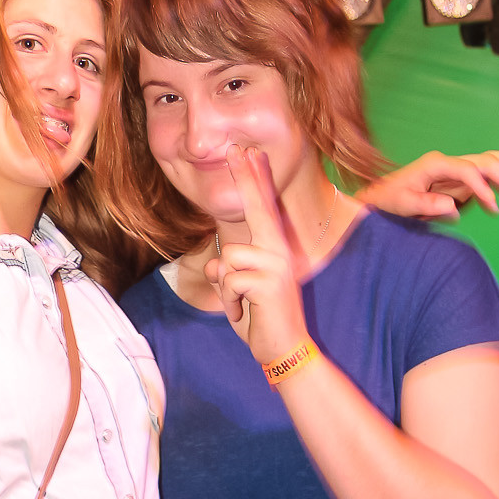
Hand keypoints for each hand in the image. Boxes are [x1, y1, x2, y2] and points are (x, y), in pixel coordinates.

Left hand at [203, 147, 308, 366]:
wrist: (285, 350)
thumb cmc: (262, 320)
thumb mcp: (240, 292)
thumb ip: (228, 272)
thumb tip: (213, 263)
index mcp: (275, 249)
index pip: (263, 209)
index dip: (255, 180)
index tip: (248, 152)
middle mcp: (280, 251)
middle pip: (258, 208)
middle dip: (245, 178)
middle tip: (234, 148)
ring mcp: (277, 265)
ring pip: (228, 258)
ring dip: (225, 287)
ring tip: (240, 305)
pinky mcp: (269, 283)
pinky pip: (229, 280)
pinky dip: (228, 302)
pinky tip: (243, 314)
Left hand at [358, 150, 498, 220]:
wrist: (379, 197)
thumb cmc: (388, 201)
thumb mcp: (403, 205)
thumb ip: (427, 204)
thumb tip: (454, 208)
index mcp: (436, 164)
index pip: (468, 171)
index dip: (483, 188)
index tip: (495, 208)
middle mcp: (449, 162)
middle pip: (485, 161)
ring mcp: (455, 169)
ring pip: (490, 164)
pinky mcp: (459, 180)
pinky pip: (486, 175)